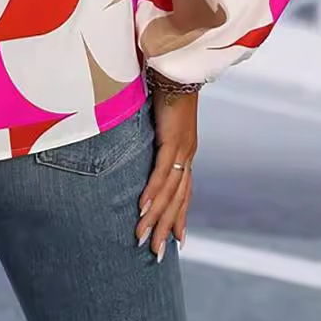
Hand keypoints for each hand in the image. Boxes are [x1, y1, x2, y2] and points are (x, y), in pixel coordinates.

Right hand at [136, 91, 198, 259]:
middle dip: (167, 228)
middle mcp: (187, 154)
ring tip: (145, 239)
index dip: (180, 216)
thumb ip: (149, 130)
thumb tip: (134, 133)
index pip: (183, 191)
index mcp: (184, 150)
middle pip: (178, 199)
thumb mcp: (156, 115)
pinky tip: (144, 208)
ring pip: (170, 192)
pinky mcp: (173, 140)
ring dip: (156, 217)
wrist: (178, 66)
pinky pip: (162, 172)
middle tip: (158, 255)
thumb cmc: (165, 85)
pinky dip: (153, 191)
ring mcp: (182, 149)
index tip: (177, 240)